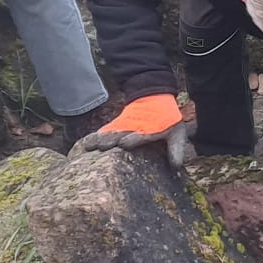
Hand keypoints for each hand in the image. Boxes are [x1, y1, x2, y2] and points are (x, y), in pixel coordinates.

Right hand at [71, 94, 195, 165]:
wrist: (154, 95)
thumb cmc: (167, 119)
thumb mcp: (177, 133)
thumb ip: (176, 149)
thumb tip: (177, 167)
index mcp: (152, 128)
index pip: (143, 133)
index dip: (134, 138)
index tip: (124, 143)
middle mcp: (136, 126)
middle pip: (123, 132)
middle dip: (112, 138)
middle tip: (102, 146)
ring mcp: (124, 125)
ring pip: (111, 131)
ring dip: (101, 138)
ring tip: (90, 146)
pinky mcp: (116, 125)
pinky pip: (105, 130)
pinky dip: (95, 136)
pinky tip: (85, 143)